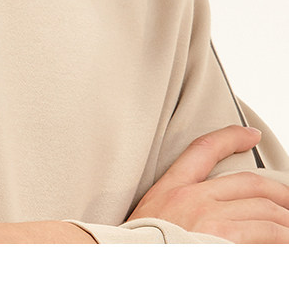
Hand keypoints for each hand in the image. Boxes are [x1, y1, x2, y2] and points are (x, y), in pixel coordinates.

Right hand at [129, 124, 288, 242]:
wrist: (125, 261)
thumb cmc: (136, 249)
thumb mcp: (147, 222)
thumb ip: (175, 211)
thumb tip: (208, 214)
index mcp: (171, 189)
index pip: (203, 149)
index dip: (230, 137)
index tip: (250, 135)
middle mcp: (192, 198)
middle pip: (249, 182)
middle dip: (278, 190)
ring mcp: (210, 218)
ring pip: (264, 210)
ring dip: (286, 222)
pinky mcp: (225, 240)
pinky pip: (268, 234)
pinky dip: (282, 238)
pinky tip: (285, 243)